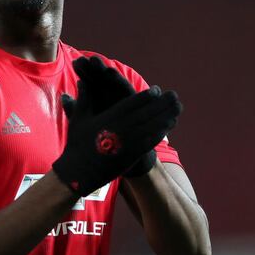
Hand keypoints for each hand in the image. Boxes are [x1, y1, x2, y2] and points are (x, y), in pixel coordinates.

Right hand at [52, 78, 181, 196]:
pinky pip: (150, 142)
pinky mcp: (131, 155)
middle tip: (174, 96)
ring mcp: (128, 143)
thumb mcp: (78, 119)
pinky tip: (169, 127)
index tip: (157, 90)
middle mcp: (121, 129)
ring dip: (166, 117)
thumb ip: (84, 99)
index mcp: (109, 118)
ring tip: (177, 109)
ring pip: (152, 127)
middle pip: (147, 113)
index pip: (132, 103)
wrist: (78, 172)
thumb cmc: (77, 144)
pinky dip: (161, 133)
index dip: (147, 96)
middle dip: (162, 104)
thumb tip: (83, 82)